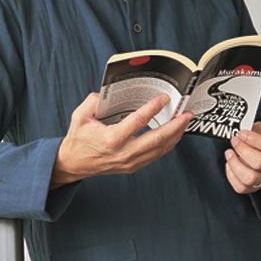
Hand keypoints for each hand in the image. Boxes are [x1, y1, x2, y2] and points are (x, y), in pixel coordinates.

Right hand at [51, 92, 192, 187]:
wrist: (74, 163)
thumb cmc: (78, 139)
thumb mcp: (80, 116)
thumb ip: (93, 101)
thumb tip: (108, 94)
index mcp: (111, 138)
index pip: (138, 121)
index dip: (153, 108)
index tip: (164, 99)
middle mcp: (123, 153)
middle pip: (157, 139)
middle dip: (175, 126)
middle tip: (187, 113)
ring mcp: (129, 162)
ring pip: (159, 150)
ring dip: (175, 135)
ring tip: (184, 122)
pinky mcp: (132, 166)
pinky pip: (155, 156)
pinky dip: (167, 145)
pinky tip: (173, 136)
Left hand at [224, 121, 260, 193]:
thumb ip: (253, 128)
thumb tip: (241, 130)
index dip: (253, 139)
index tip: (241, 133)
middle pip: (260, 162)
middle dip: (242, 149)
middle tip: (234, 141)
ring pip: (251, 178)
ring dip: (235, 164)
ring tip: (229, 153)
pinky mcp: (254, 187)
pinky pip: (241, 188)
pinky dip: (231, 176)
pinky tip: (229, 164)